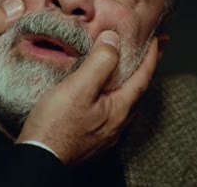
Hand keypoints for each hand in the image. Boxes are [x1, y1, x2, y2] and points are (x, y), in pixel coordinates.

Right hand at [17, 31, 159, 164]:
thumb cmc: (55, 125)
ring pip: (125, 101)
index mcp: (120, 109)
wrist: (39, 158)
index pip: (144, 77)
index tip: (157, 39)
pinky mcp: (93, 138)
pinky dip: (116, 94)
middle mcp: (118, 124)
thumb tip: (114, 40)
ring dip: (130, 82)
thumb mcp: (79, 88)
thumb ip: (100, 63)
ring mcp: (106, 133)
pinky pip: (112, 110)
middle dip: (145, 68)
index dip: (151, 56)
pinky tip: (105, 92)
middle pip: (138, 90)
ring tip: (129, 68)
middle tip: (152, 51)